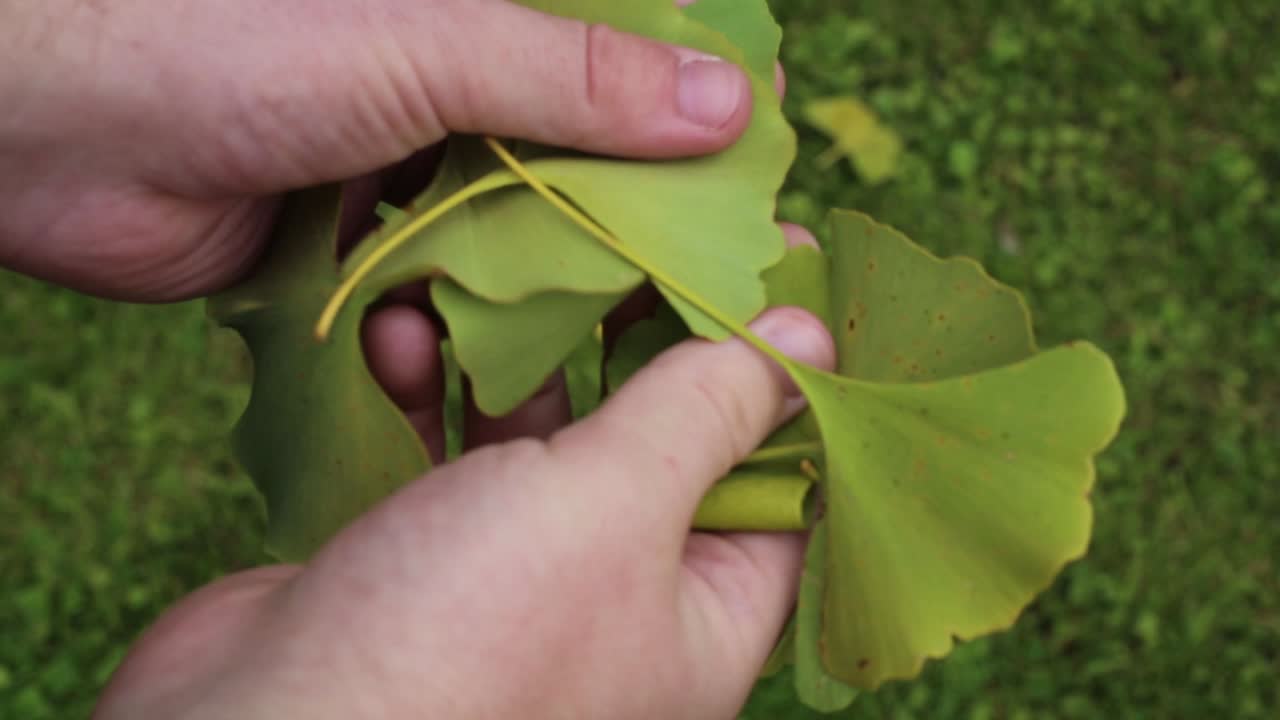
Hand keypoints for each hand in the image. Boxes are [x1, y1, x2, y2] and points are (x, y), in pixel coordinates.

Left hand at [0, 0, 755, 300]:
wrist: (49, 128)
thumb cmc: (232, 42)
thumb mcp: (423, 45)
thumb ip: (573, 78)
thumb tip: (726, 106)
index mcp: (485, 20)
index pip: (624, 66)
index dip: (691, 127)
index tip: (747, 196)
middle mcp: (453, 89)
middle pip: (576, 174)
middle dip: (611, 250)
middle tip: (668, 319)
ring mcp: (401, 170)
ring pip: (503, 253)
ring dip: (510, 313)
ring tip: (520, 367)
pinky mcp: (347, 246)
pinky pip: (422, 301)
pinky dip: (418, 333)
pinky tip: (390, 343)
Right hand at [95, 307, 835, 718]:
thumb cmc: (467, 638)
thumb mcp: (615, 504)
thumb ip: (705, 411)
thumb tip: (807, 342)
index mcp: (703, 616)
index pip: (780, 475)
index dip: (779, 370)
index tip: (766, 261)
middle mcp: (622, 601)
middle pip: (662, 439)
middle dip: (638, 335)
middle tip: (637, 229)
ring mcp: (520, 576)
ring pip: (549, 434)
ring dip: (517, 351)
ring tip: (491, 269)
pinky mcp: (426, 552)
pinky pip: (456, 450)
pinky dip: (434, 386)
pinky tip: (402, 330)